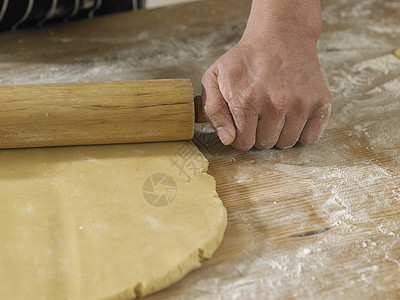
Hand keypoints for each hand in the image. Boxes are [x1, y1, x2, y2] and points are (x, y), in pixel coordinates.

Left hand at [201, 0, 330, 150]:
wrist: (281, 35)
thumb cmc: (245, 59)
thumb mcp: (214, 77)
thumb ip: (213, 111)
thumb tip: (228, 139)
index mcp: (246, 99)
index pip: (243, 143)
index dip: (241, 135)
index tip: (244, 122)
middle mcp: (275, 103)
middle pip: (265, 144)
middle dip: (259, 133)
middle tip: (260, 113)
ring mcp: (300, 103)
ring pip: (286, 143)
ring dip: (279, 133)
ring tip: (275, 112)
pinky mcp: (320, 102)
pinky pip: (310, 138)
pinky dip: (301, 132)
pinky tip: (292, 115)